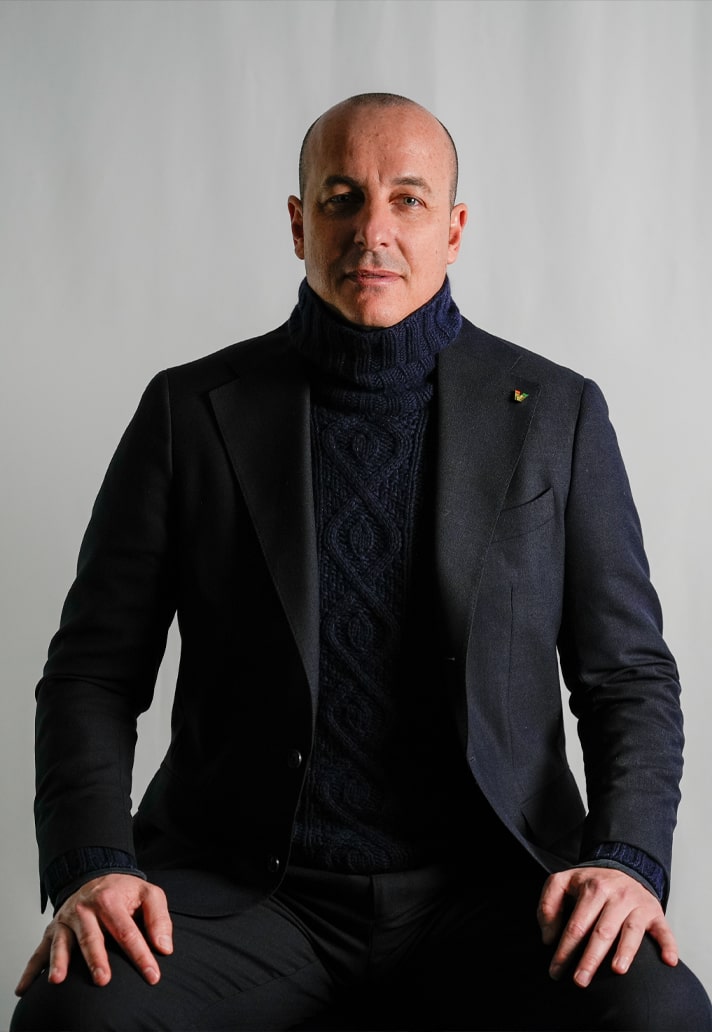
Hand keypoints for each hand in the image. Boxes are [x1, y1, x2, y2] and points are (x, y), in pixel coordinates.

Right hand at [15, 873, 172, 993]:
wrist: (96, 877)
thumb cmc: (125, 893)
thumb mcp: (149, 895)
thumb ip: (159, 919)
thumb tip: (164, 947)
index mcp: (109, 899)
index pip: (127, 931)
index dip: (140, 955)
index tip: (152, 976)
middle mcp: (84, 908)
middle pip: (91, 937)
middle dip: (96, 959)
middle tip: (103, 979)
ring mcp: (66, 920)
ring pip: (62, 943)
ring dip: (59, 962)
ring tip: (58, 980)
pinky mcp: (53, 930)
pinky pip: (39, 951)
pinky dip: (31, 971)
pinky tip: (25, 989)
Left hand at [537, 866, 677, 987]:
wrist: (624, 866)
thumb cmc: (590, 883)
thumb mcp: (563, 882)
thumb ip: (547, 904)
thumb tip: (548, 937)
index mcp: (593, 889)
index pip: (576, 925)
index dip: (565, 949)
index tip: (556, 970)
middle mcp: (616, 896)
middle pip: (602, 931)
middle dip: (590, 958)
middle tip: (580, 981)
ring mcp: (637, 904)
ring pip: (631, 930)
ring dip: (625, 951)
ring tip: (617, 970)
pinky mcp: (655, 912)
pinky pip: (664, 929)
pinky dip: (668, 945)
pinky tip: (669, 961)